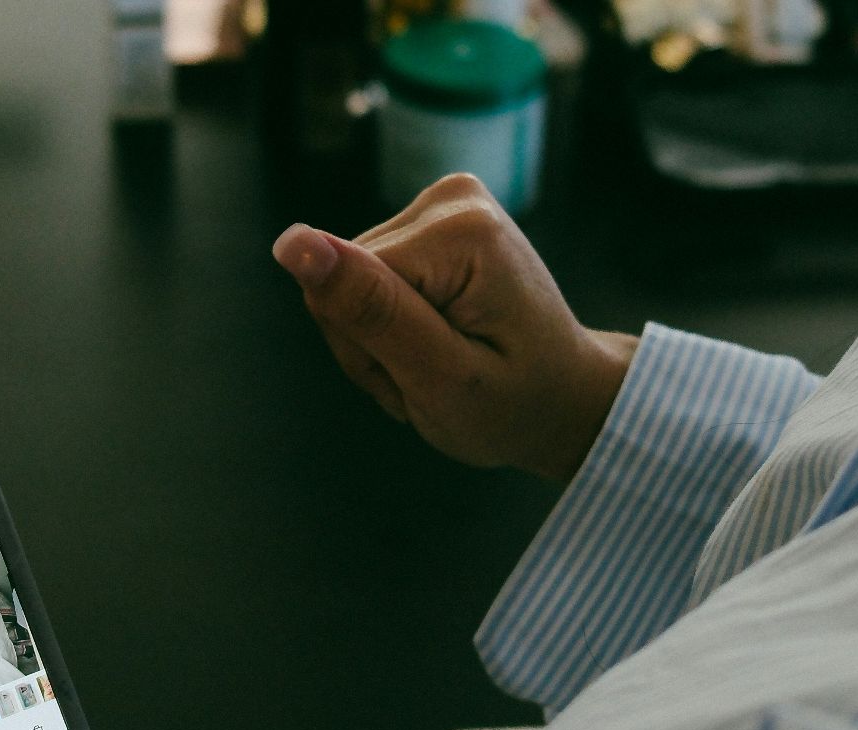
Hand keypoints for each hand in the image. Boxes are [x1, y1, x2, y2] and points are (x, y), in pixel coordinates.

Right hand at [273, 174, 636, 481]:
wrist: (564, 396)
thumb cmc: (514, 403)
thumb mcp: (439, 379)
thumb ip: (370, 311)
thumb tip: (293, 241)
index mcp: (459, 231)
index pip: (344, 289)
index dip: (365, 353)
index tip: (422, 382)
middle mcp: (451, 197)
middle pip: (341, 279)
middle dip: (371, 346)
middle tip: (430, 379)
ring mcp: (442, 202)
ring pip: (345, 281)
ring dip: (378, 341)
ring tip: (437, 365)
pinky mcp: (429, 217)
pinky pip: (364, 275)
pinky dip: (387, 325)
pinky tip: (433, 342)